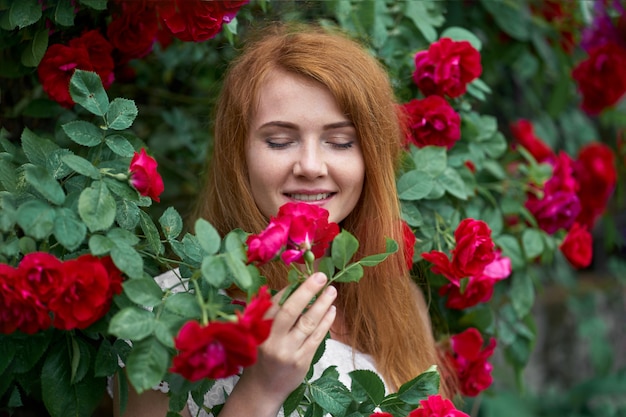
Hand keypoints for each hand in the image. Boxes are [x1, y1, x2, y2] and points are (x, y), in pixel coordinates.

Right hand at [220, 272, 336, 416]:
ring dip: (322, 305)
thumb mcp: (257, 333)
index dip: (292, 288)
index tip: (304, 275)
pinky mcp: (301, 361)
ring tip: (332, 291)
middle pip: (291, 311)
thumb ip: (270, 314)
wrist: (263, 388)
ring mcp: (288, 351)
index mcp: (258, 329)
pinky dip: (326, 322)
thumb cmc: (261, 354)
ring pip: (308, 323)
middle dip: (307, 291)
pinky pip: (317, 338)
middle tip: (321, 276)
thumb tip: (293, 288)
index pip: (276, 303)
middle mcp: (272, 340)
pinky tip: (332, 310)